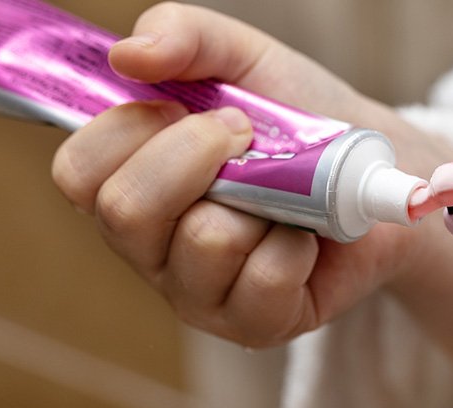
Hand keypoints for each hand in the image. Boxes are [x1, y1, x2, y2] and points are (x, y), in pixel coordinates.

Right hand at [52, 3, 452, 380]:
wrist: (375, 170)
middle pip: (127, 212)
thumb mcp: (244, 60)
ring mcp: (200, 295)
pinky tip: (306, 238)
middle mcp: (152, 249)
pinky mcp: (254, 326)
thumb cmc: (300, 120)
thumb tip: (128, 55)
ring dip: (261, 199)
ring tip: (284, 194)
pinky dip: (298, 244)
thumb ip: (184, 37)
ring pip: (205, 242)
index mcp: (133, 186)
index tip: (189, 108)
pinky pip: (264, 281)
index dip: (128, 131)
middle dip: (198, 156)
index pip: (78, 174)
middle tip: (248, 138)